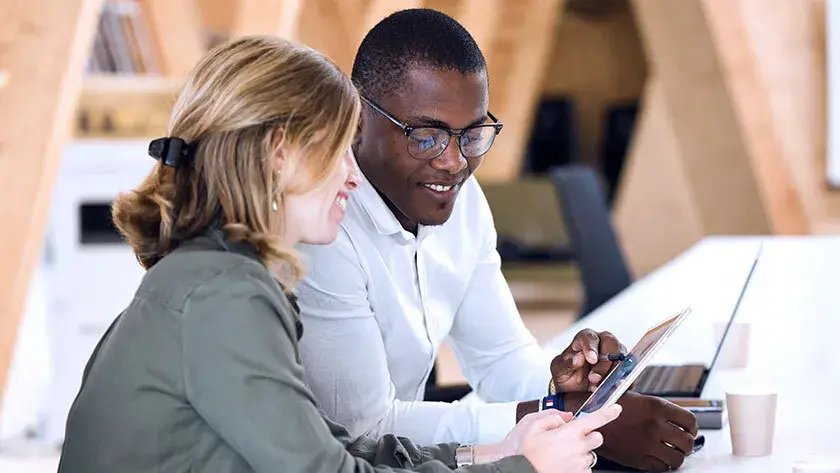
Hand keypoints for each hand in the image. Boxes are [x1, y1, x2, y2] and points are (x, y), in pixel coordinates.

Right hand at [519, 405, 621, 472]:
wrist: (522, 472)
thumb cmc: (526, 453)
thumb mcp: (531, 426)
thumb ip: (551, 416)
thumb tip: (564, 417)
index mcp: (569, 433)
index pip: (596, 419)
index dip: (609, 412)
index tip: (616, 409)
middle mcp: (579, 448)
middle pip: (597, 438)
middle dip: (589, 436)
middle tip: (572, 439)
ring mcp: (580, 464)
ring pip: (590, 454)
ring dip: (581, 452)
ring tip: (562, 455)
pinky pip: (585, 468)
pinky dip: (578, 466)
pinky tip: (563, 464)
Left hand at [550, 329, 625, 391]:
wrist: (572, 387)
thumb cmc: (565, 373)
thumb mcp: (559, 369)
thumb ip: (567, 363)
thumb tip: (578, 358)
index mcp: (584, 338)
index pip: (589, 337)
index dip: (591, 347)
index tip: (591, 359)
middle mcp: (602, 342)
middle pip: (610, 343)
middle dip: (604, 362)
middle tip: (594, 378)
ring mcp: (615, 354)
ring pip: (622, 356)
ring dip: (614, 372)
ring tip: (602, 385)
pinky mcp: (622, 367)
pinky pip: (629, 370)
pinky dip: (625, 378)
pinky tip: (618, 387)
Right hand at [566, 391, 697, 471]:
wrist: (588, 418)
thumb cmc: (609, 405)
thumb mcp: (636, 397)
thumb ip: (657, 408)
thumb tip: (675, 417)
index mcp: (657, 407)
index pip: (690, 421)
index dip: (693, 427)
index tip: (690, 429)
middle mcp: (655, 426)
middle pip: (687, 442)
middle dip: (687, 443)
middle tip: (682, 442)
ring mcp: (648, 444)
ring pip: (677, 458)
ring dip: (677, 456)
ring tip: (672, 452)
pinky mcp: (639, 458)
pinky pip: (661, 467)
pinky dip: (663, 464)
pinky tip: (659, 458)